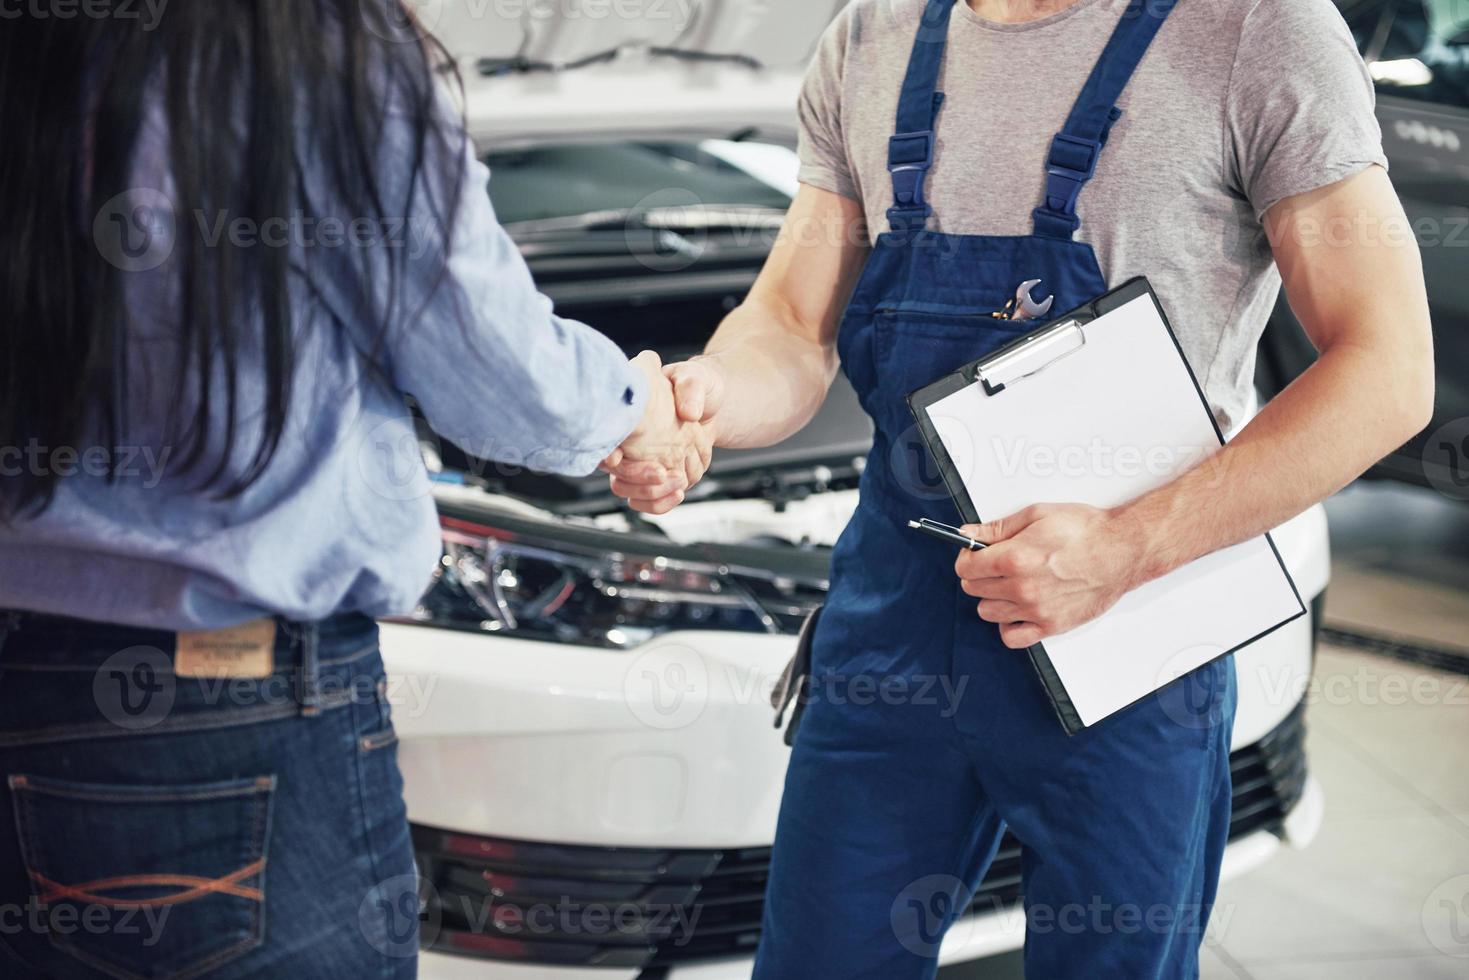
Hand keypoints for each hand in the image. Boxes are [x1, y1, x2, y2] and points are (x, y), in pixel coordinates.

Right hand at [601, 352, 719, 514]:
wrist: (712, 405)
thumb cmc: (698, 385)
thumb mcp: (695, 377)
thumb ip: (691, 388)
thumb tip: (689, 412)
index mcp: (628, 414)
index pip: (604, 438)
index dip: (604, 450)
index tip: (617, 457)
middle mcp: (626, 441)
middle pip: (613, 471)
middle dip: (636, 478)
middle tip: (661, 472)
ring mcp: (639, 462)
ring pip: (628, 491)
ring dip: (651, 493)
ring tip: (678, 480)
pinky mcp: (655, 477)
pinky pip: (647, 501)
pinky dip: (660, 503)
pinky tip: (678, 492)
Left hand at [952, 504, 1145, 648]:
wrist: (1122, 551)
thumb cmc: (1086, 531)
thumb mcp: (1037, 515)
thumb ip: (997, 528)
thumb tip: (967, 533)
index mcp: (1014, 557)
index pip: (966, 568)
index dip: (966, 557)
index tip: (974, 555)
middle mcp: (1022, 587)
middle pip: (973, 589)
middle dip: (979, 575)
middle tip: (995, 566)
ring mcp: (1035, 610)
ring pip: (988, 612)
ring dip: (993, 598)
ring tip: (1010, 584)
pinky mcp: (1051, 626)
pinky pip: (1012, 637)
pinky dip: (1009, 625)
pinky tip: (1017, 610)